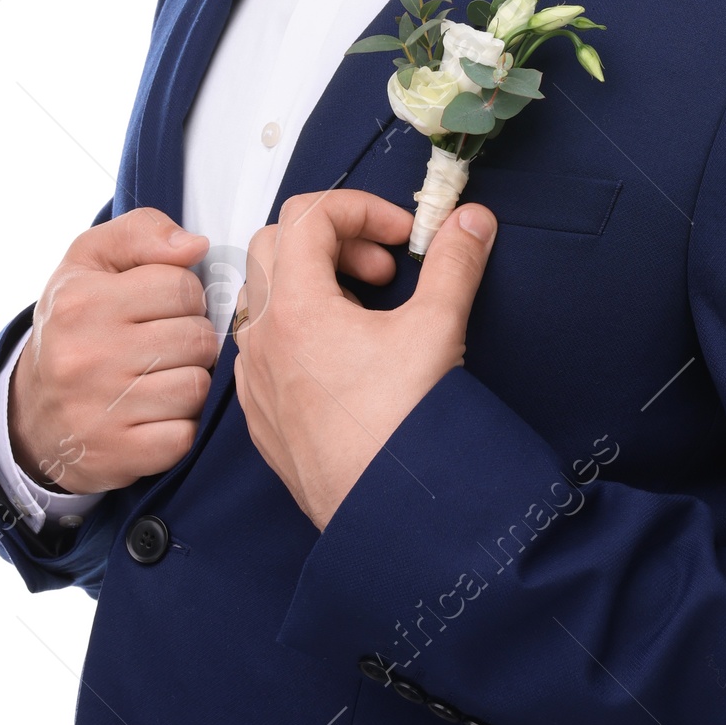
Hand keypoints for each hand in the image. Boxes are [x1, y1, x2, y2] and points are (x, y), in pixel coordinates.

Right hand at [7, 208, 218, 494]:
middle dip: (191, 339)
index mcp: (83, 301)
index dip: (183, 296)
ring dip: (189, 383)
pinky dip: (178, 426)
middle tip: (163, 346)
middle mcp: (87, 355)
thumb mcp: (90, 262)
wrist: (31, 413)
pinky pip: (183, 436)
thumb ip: (141, 232)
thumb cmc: (75, 324)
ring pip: (196, 386)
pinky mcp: (116, 454)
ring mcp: (100, 410)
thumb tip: (196, 246)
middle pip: (197, 338)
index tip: (161, 308)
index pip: (182, 286)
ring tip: (159, 378)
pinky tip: (153, 415)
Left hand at [233, 188, 496, 528]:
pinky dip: (301, 334)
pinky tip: (348, 362)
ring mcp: (256, 382)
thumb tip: (469, 222)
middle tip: (383, 271)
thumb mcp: (439, 328)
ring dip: (314, 288)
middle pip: (274, 248)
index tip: (401, 236)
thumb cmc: (404, 430)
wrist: (391, 515)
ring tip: (368, 315)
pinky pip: (266, 352)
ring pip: (265, 302)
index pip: (307, 216)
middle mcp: (262, 342)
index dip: (360, 209)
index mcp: (295, 309)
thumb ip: (454, 263)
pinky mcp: (264, 418)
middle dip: (333, 243)